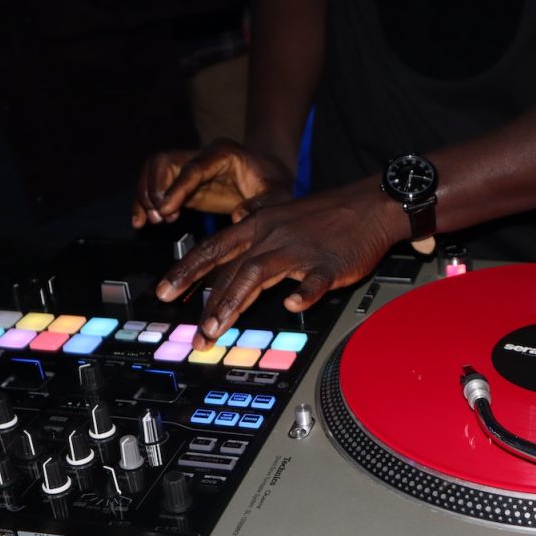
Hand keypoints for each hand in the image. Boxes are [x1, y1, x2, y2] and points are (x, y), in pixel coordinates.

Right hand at [131, 138, 293, 226]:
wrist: (271, 174)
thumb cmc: (274, 181)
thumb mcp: (277, 194)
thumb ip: (262, 204)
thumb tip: (239, 217)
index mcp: (223, 153)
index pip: (193, 168)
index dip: (176, 188)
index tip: (165, 209)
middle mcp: (201, 156)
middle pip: (163, 162)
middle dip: (154, 189)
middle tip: (158, 217)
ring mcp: (189, 168)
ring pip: (154, 171)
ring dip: (145, 195)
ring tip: (150, 221)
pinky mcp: (184, 183)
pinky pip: (157, 186)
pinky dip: (146, 202)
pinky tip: (142, 221)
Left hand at [155, 178, 409, 349]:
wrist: (371, 203)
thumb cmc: (328, 217)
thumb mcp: (282, 218)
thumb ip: (255, 237)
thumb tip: (232, 251)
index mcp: (259, 225)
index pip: (214, 249)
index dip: (187, 271)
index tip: (165, 292)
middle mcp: (273, 236)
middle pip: (231, 268)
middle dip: (207, 302)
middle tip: (195, 332)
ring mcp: (300, 250)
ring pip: (258, 274)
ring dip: (234, 302)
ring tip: (218, 328)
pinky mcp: (329, 263)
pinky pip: (314, 280)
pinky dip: (302, 293)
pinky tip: (291, 305)